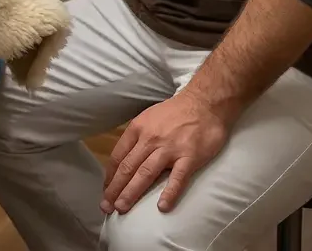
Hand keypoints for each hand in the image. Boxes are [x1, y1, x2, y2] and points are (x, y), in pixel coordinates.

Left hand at [101, 90, 231, 215]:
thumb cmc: (176, 112)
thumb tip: (126, 158)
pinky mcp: (190, 157)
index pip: (118, 157)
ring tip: (122, 208)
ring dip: (132, 192)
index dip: (110, 176)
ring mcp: (169, 149)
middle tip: (106, 207)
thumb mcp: (148, 118)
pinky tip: (162, 207)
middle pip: (128, 167)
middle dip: (115, 189)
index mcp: (138, 129)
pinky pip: (178, 178)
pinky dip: (169, 193)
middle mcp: (150, 139)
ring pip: (146, 174)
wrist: (205, 103)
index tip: (106, 190)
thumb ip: (138, 137)